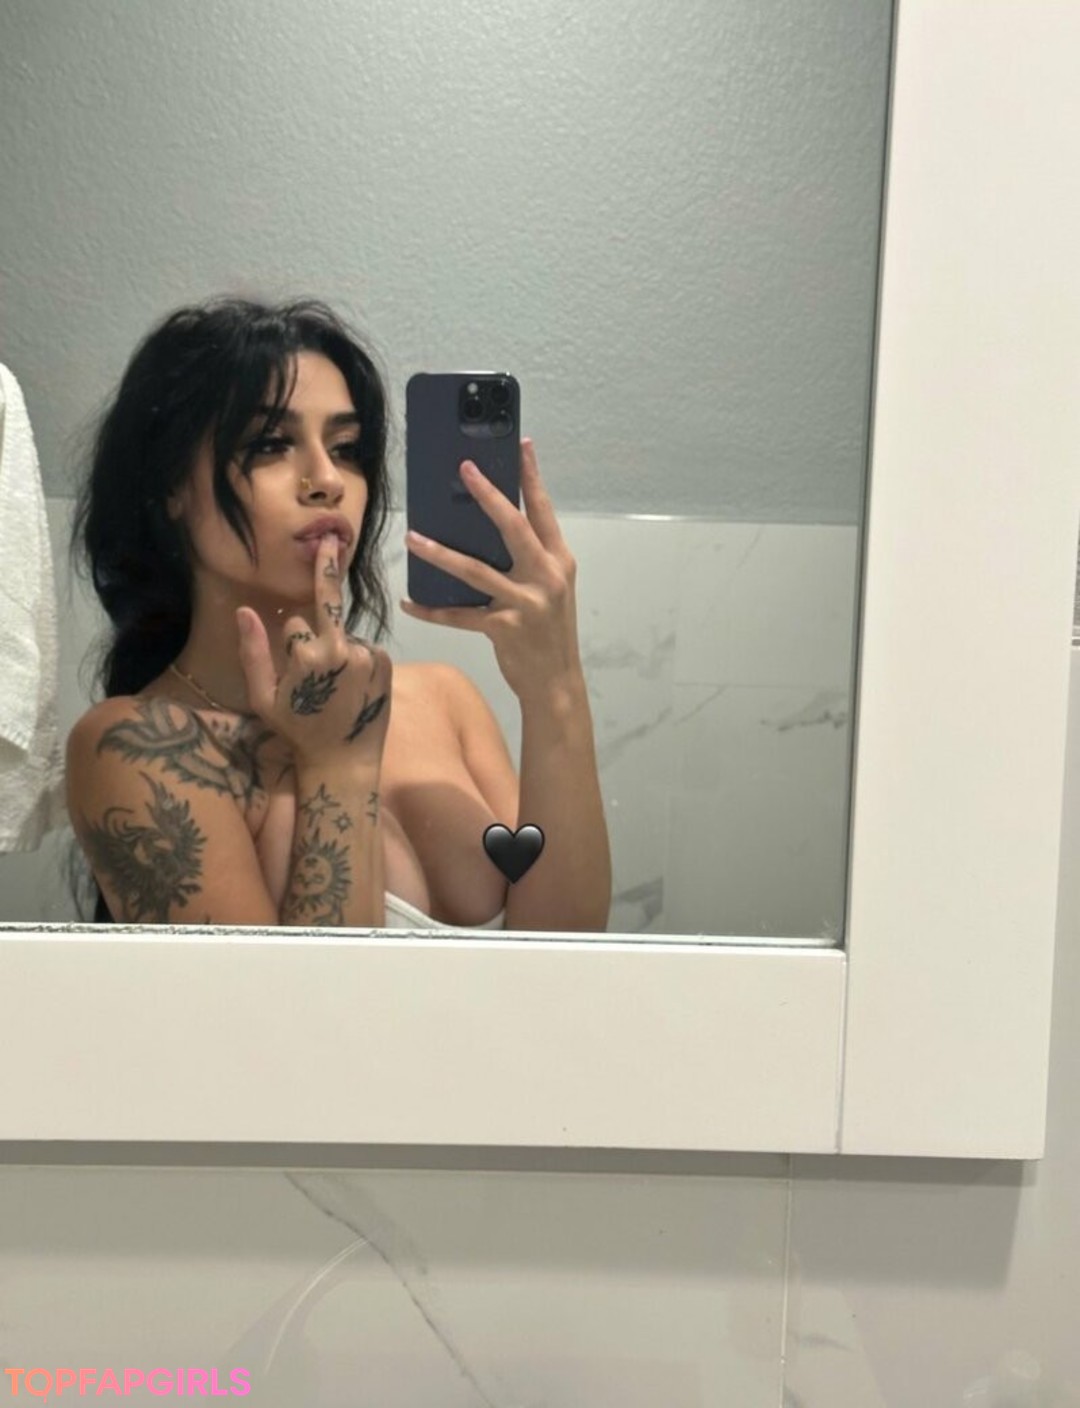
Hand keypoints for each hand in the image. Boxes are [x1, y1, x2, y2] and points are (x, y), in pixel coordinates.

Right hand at [237, 533, 391, 767]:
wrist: (345, 761)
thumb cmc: (299, 732)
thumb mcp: (263, 698)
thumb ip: (252, 652)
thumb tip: (243, 610)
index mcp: (307, 656)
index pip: (294, 625)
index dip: (290, 645)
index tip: (293, 672)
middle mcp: (341, 648)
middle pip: (326, 607)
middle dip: (325, 572)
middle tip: (328, 539)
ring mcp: (368, 654)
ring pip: (346, 634)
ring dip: (340, 648)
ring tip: (339, 686)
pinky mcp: (386, 662)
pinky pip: (367, 648)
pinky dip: (359, 658)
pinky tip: (355, 685)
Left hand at [400, 439, 580, 701]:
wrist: (557, 682)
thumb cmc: (549, 631)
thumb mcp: (551, 589)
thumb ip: (529, 560)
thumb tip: (487, 529)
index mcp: (559, 561)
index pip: (543, 511)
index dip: (532, 477)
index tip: (521, 445)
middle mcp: (547, 576)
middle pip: (514, 527)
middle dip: (488, 495)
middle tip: (466, 468)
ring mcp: (526, 602)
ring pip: (476, 570)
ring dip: (440, 553)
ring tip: (413, 538)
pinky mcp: (505, 629)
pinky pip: (461, 615)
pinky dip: (433, 610)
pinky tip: (411, 602)